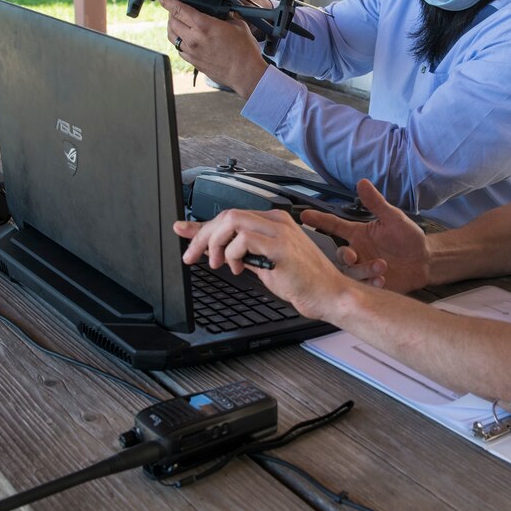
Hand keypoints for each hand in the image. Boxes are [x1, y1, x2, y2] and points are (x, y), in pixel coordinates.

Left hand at [156, 0, 268, 96]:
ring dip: (172, 26)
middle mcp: (194, 38)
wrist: (245, 74)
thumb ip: (224, 15)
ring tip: (178, 22)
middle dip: (171, 12)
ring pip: (171, 36)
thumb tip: (218, 11)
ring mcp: (192, 51)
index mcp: (204, 26)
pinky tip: (186, 38)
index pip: (178, 9)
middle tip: (175, 8)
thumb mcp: (237, 25)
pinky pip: (179, 49)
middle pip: (171, 21)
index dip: (166, 0)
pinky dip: (179, 40)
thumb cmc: (244, 52)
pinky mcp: (193, 61)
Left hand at [174, 209, 356, 321]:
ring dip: (216, 244)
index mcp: (273, 222)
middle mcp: (276, 221)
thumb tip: (212, 250)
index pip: (230, 216)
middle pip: (227, 216)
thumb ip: (238, 253)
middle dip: (203, 236)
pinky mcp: (280, 245)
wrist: (328, 294)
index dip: (203, 226)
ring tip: (218, 264)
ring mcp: (279, 231)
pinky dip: (233, 253)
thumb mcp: (261, 264)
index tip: (183, 232)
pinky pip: (244, 238)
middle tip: (193, 257)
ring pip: (232, 221)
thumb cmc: (302, 281)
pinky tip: (239, 268)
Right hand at [301, 180, 430, 293]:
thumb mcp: (393, 218)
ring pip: (351, 272)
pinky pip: (363, 286)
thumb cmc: (408, 237)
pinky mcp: (371, 284)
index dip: (319, 220)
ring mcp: (363, 269)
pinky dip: (371, 283)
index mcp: (358, 234)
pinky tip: (383, 279)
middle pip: (339, 254)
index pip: (334, 226)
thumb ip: (376, 203)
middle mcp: (357, 252)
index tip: (303, 215)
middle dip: (344, 256)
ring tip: (382, 267)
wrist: (425, 260)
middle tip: (353, 256)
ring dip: (363, 270)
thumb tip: (362, 182)